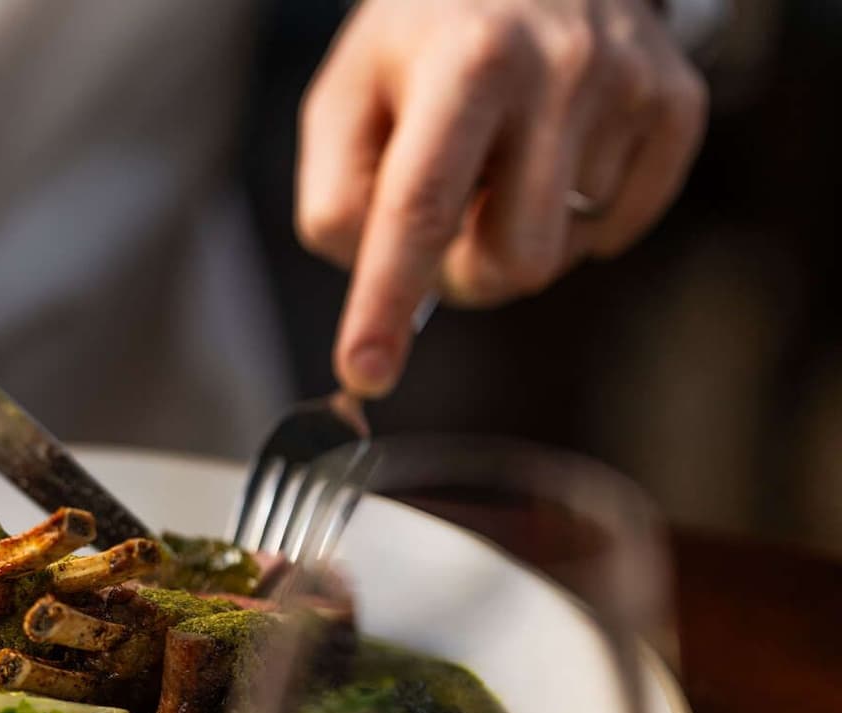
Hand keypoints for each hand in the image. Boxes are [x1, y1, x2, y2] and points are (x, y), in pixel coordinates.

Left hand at [297, 0, 707, 395]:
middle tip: (448, 215)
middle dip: (463, 270)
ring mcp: (628, 87)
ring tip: (501, 164)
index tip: (365, 372)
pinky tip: (553, 159)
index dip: (387, 302)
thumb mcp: (347, 95)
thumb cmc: (425, 40)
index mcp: (464, 64)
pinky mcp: (676, 105)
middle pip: (505, 261)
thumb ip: (337, 193)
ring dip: (514, 236)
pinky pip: (617, 231)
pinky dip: (575, 220)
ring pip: (559, 255)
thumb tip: (374, 278)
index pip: (418, 209)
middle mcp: (558, 70)